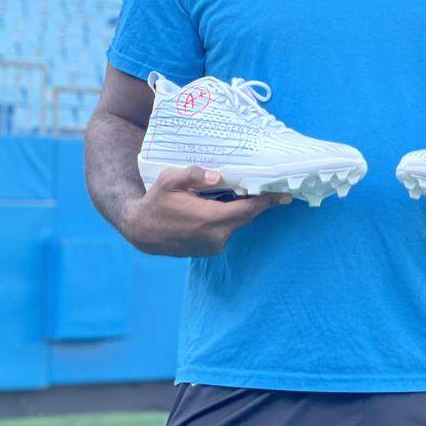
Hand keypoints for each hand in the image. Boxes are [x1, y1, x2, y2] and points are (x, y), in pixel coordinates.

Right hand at [120, 166, 290, 256]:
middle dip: (259, 202)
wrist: (141, 231)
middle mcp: (215, 237)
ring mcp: (213, 246)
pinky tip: (228, 204)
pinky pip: (228, 230)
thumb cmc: (156, 201)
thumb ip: (193, 174)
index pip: (248, 209)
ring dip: (243, 209)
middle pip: (246, 216)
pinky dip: (232, 218)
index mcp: (209, 219)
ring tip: (247, 191)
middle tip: (270, 187)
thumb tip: (216, 175)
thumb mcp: (169, 180)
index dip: (267, 201)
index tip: (285, 194)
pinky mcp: (209, 250)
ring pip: (237, 223)